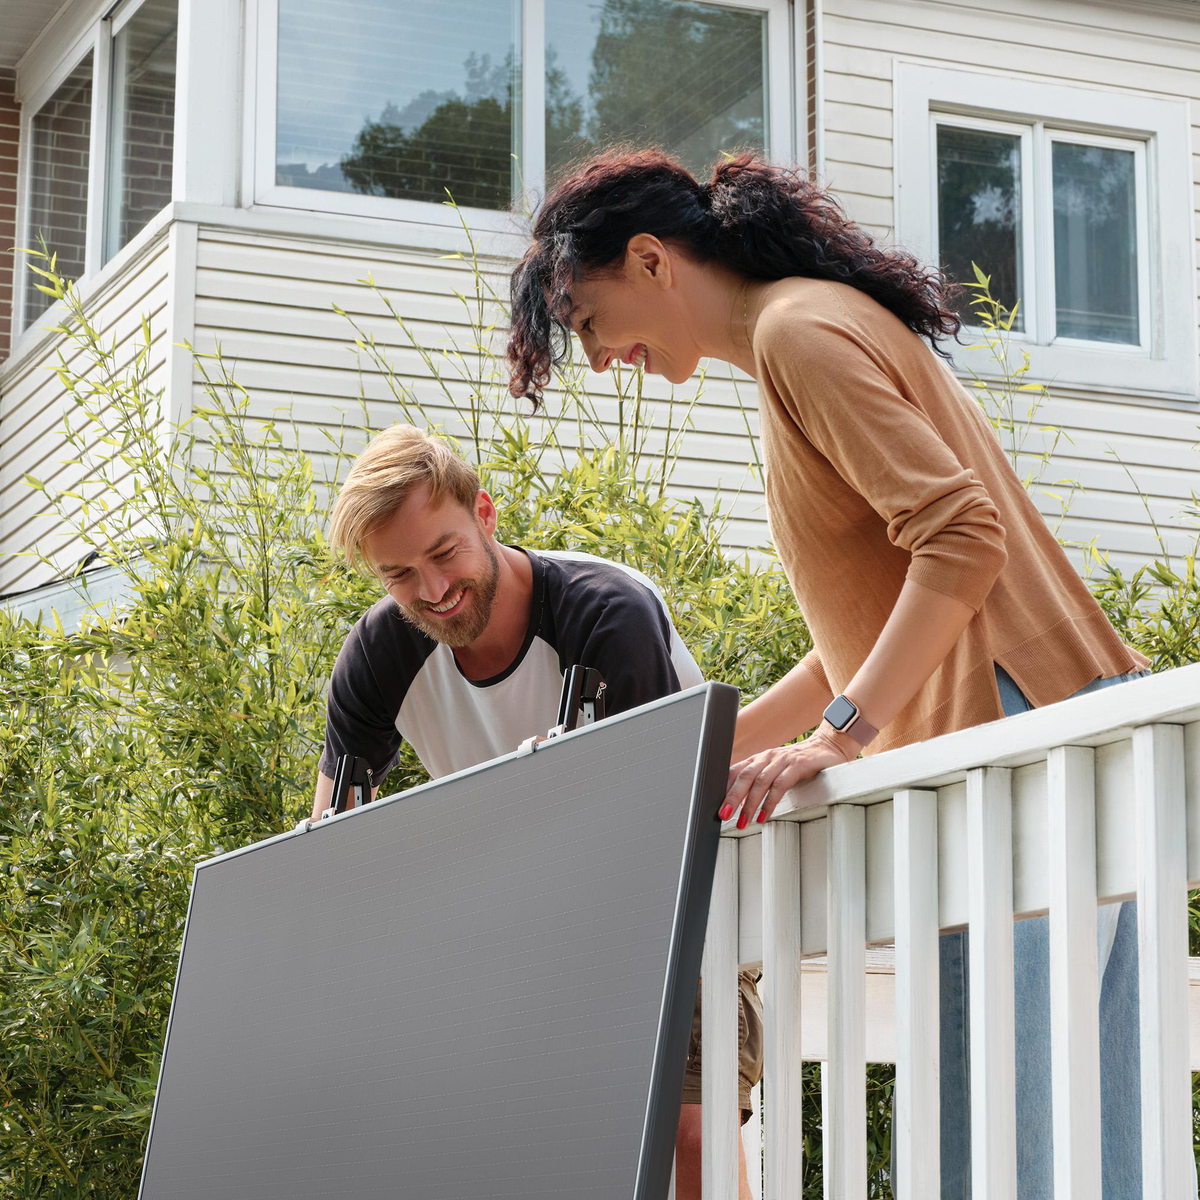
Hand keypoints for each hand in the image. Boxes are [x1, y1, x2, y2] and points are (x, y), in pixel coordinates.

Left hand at [720, 727, 857, 828]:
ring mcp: (782, 760)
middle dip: (731, 797)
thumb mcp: (775, 771)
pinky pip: (780, 785)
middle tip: (723, 815)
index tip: (714, 805)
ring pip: (760, 782)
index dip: (723, 788)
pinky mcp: (798, 765)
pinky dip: (770, 802)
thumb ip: (758, 781)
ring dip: (749, 804)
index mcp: (759, 758)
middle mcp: (767, 757)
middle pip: (744, 777)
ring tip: (743, 821)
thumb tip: (737, 802)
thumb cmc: (799, 763)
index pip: (735, 771)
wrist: (827, 748)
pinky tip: (764, 815)